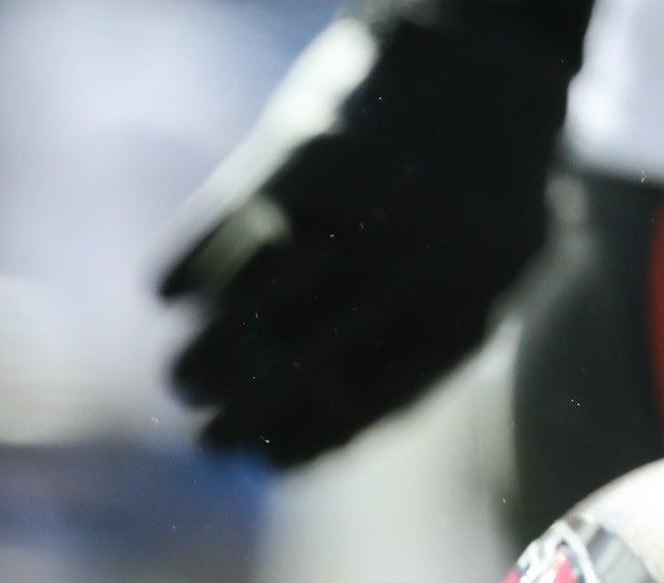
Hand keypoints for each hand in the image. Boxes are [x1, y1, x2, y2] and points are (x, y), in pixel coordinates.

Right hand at [156, 0, 580, 471]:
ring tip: (182, 377)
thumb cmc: (480, 181)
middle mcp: (421, 256)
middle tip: (201, 436)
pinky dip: (191, 267)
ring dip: (205, 354)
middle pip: (303, 362)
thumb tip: (312, 447)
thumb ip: (424, 348)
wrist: (486, 43)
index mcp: (472, 297)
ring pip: (257, 305)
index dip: (304, 441)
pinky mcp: (316, 149)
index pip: (371, 401)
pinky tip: (173, 293)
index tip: (257, 459)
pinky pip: (234, 229)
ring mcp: (367, 202)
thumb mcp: (490, 269)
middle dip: (242, 413)